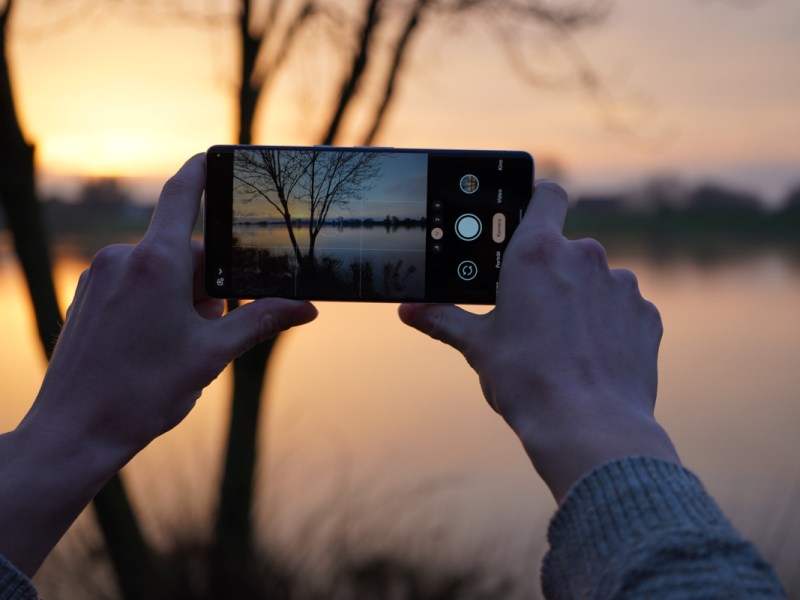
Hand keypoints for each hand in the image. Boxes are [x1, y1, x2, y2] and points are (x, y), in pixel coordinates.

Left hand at [1, 154, 316, 573]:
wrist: (75, 431)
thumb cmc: (144, 392)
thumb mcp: (214, 354)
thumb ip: (263, 321)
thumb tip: (306, 308)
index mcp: (158, 263)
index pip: (183, 195)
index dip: (202, 171)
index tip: (214, 156)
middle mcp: (123, 258)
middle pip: (186, 252)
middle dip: (208, 286)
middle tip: (208, 332)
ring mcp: (100, 276)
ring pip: (160, 272)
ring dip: (181, 299)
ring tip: (175, 349)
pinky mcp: (88, 296)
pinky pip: (134, 285)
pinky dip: (153, 305)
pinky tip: (151, 348)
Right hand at [399, 181, 678, 501]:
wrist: (588, 427)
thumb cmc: (526, 380)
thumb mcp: (478, 346)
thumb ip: (444, 318)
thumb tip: (409, 310)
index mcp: (537, 252)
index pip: (546, 194)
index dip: (537, 199)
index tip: (527, 216)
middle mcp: (584, 256)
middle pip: (567, 248)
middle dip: (551, 272)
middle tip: (532, 310)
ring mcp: (621, 285)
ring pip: (596, 280)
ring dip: (582, 299)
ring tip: (563, 342)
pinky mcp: (646, 315)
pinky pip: (623, 308)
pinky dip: (609, 324)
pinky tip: (593, 356)